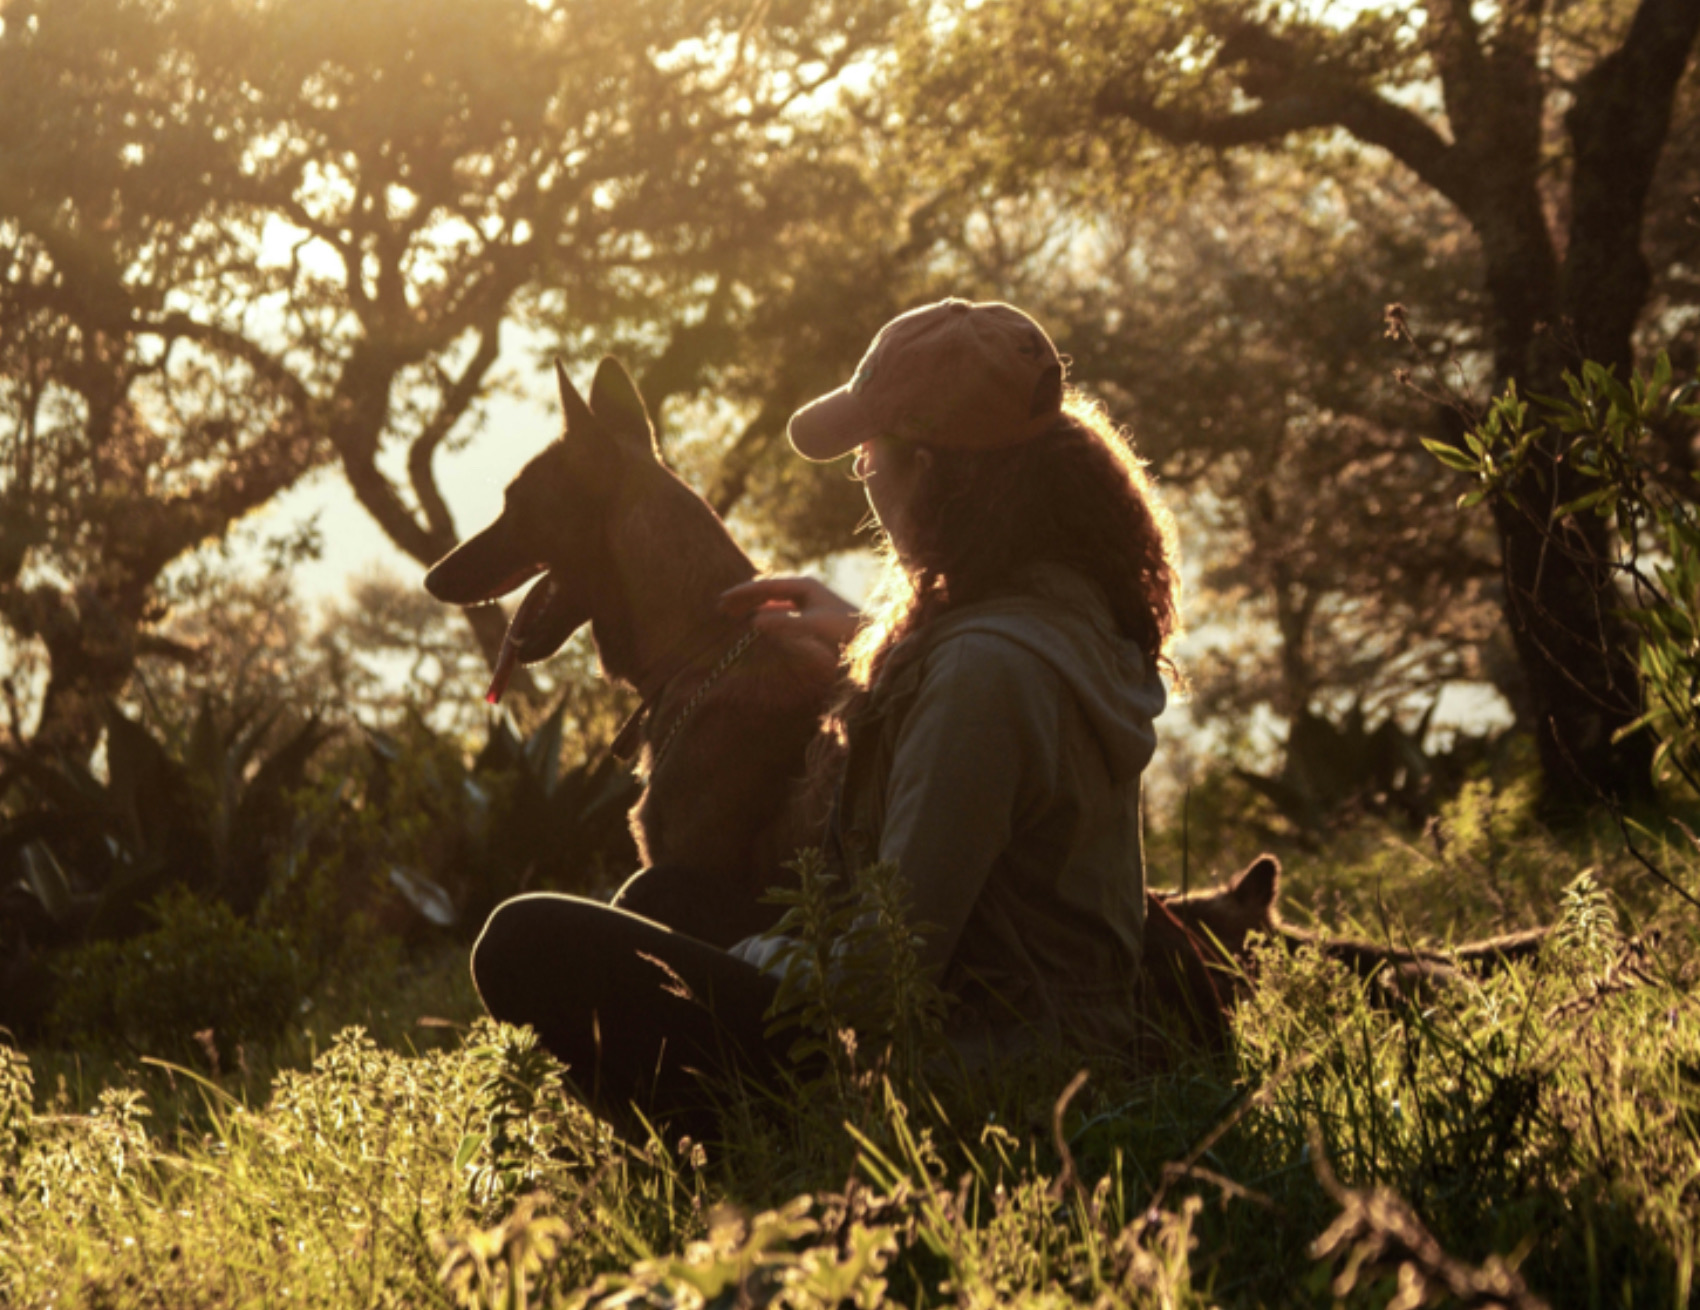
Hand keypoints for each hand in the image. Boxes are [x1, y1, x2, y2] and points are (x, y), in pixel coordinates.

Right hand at [719, 575, 860, 652]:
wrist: (873, 641)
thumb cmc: (846, 630)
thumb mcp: (813, 625)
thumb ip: (784, 622)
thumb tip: (754, 621)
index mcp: (804, 586)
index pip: (765, 586)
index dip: (742, 593)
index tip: (722, 599)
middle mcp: (805, 591)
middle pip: (767, 591)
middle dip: (744, 598)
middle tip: (720, 606)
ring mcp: (809, 603)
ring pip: (773, 603)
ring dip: (754, 607)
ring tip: (733, 614)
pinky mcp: (812, 618)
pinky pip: (782, 614)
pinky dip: (766, 617)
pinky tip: (757, 624)